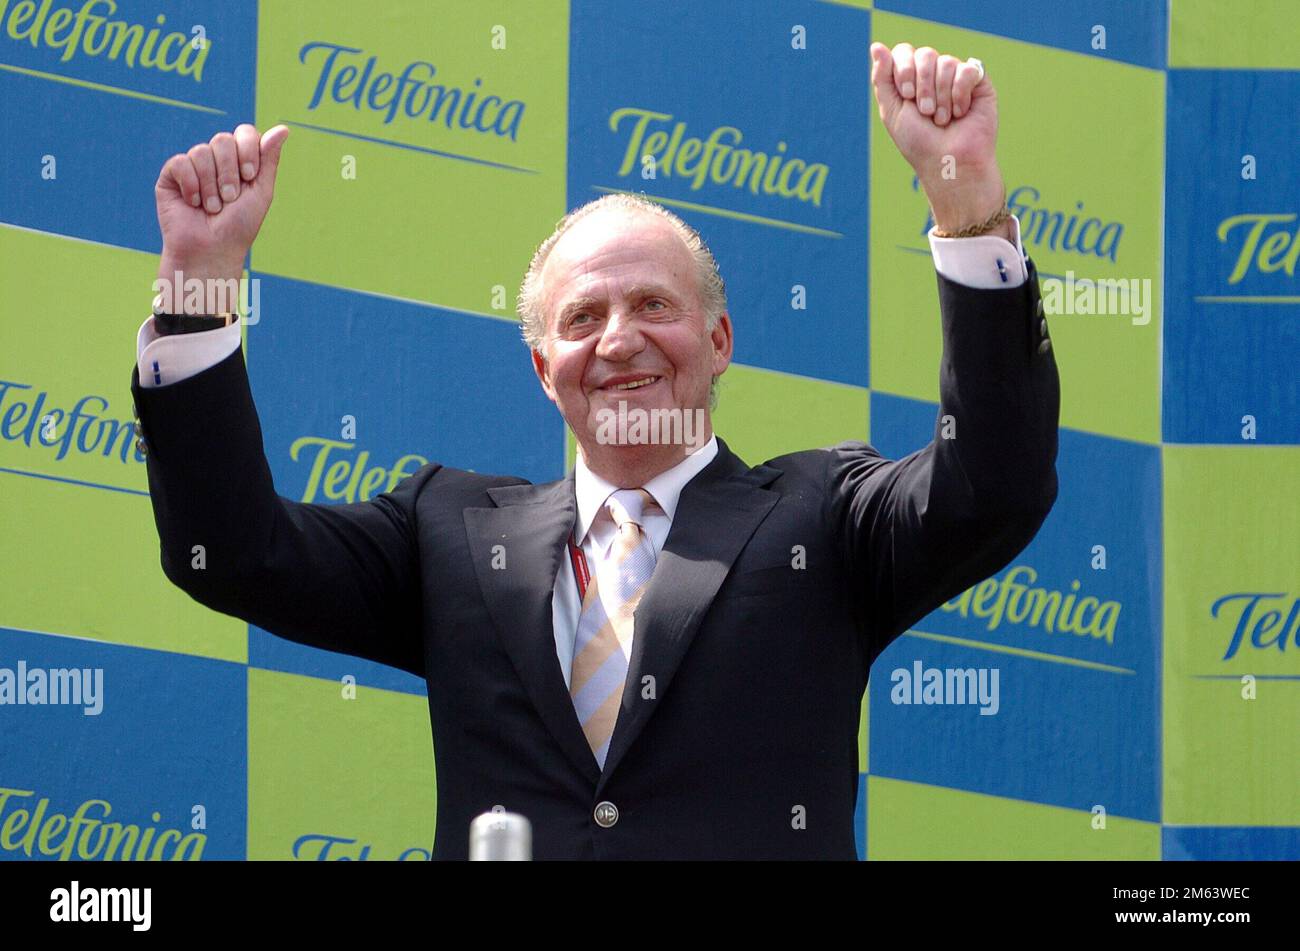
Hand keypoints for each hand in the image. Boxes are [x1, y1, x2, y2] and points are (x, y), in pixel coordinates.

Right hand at [153, 124, 288, 310]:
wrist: (211, 250)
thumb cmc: (239, 226)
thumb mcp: (261, 192)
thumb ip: (269, 159)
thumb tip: (283, 128)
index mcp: (240, 161)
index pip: (244, 133)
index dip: (247, 150)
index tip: (249, 176)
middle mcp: (217, 160)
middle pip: (222, 140)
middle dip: (229, 173)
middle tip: (230, 200)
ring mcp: (193, 166)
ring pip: (201, 151)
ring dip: (211, 185)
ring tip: (212, 208)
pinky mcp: (171, 175)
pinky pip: (180, 162)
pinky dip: (191, 185)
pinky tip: (193, 203)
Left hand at [869, 43, 1007, 238]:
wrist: (949, 162)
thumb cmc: (919, 143)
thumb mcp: (892, 111)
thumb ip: (882, 78)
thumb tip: (876, 46)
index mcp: (911, 80)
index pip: (905, 52)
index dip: (905, 69)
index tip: (907, 96)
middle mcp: (933, 75)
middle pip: (926, 54)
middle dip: (923, 85)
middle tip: (926, 112)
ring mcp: (956, 77)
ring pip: (946, 62)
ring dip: (941, 96)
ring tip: (943, 119)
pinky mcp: (978, 82)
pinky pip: (967, 69)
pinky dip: (960, 94)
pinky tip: (961, 113)